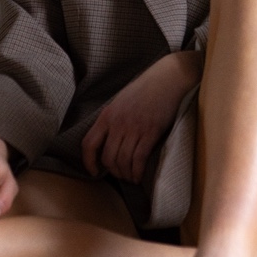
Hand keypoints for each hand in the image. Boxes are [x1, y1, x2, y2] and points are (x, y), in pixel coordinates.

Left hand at [81, 51, 202, 184]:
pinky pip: (139, 158)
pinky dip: (137, 171)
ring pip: (123, 161)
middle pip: (108, 157)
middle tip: (120, 175)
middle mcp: (118, 123)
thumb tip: (109, 141)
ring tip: (130, 178)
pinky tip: (138, 175)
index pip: (88, 144)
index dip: (88, 162)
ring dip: (125, 174)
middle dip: (113, 171)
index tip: (94, 171)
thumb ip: (113, 120)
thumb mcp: (121, 102)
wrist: (167, 79)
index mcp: (107, 115)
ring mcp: (134, 127)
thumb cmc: (146, 89)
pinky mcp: (151, 131)